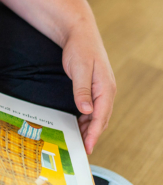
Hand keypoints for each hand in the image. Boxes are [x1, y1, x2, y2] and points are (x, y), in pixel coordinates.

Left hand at [62, 24, 115, 153]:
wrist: (80, 33)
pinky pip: (92, 109)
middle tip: (81, 151)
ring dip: (89, 129)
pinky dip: (86, 120)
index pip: (101, 116)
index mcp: (106, 88)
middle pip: (101, 119)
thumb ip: (82, 90)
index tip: (88, 147)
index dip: (95, 133)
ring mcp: (101, 90)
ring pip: (97, 116)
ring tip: (78, 142)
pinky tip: (78, 126)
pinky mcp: (93, 89)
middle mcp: (106, 91)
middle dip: (92, 136)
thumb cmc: (80, 49)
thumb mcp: (80, 69)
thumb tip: (87, 111)